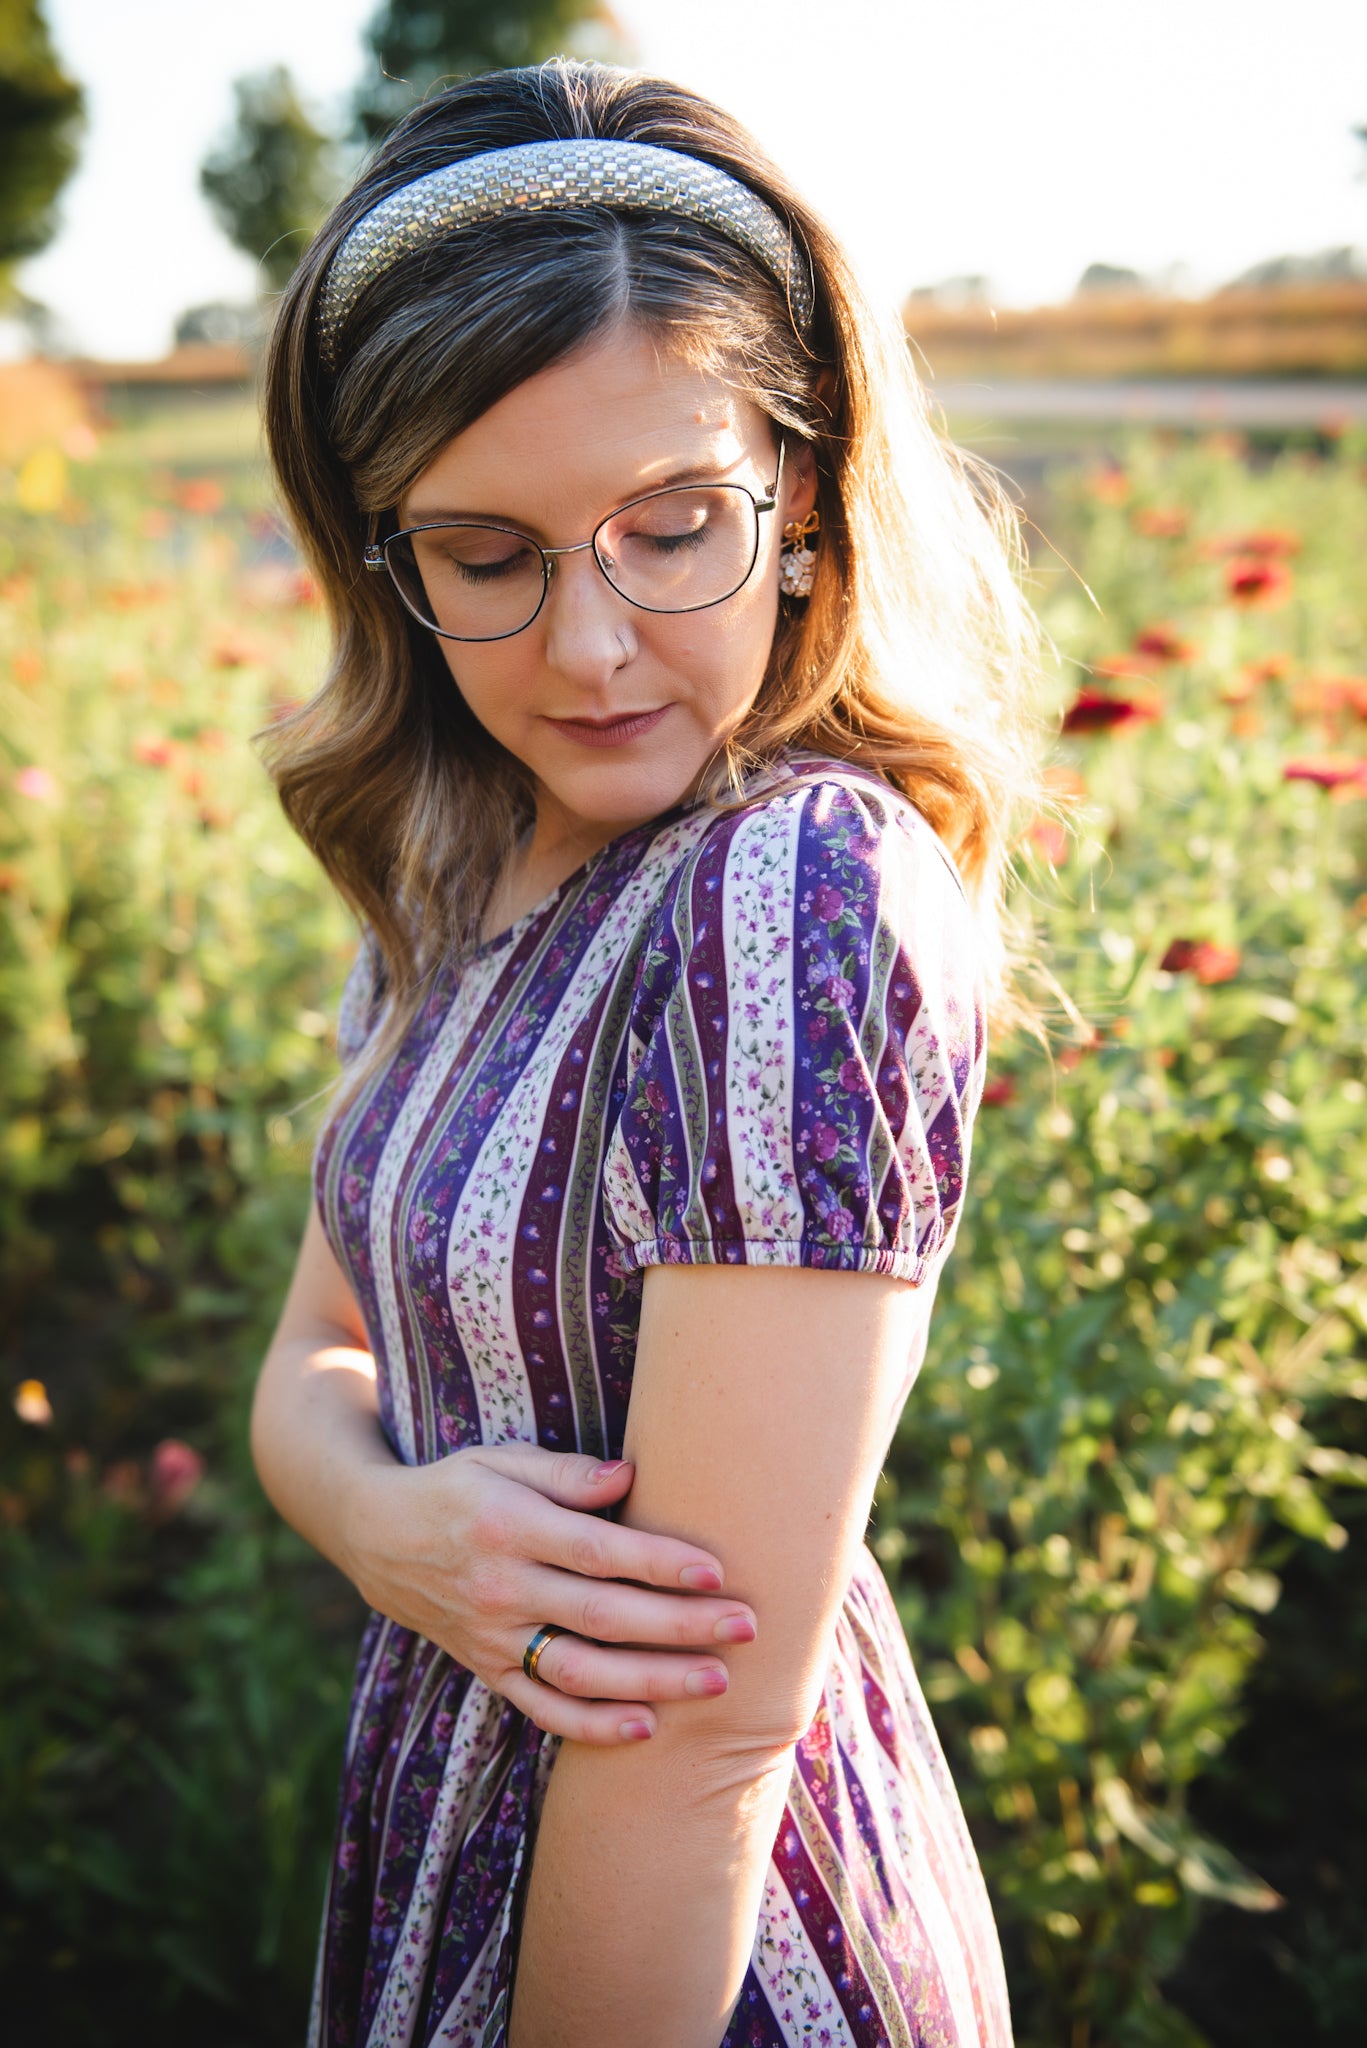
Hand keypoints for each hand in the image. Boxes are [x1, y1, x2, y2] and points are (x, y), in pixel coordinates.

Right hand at [340, 1442, 757, 1745]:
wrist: (378, 1537)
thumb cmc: (461, 1487)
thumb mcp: (502, 1459)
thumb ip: (566, 1473)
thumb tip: (631, 1476)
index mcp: (509, 1525)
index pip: (595, 1550)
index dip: (657, 1562)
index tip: (715, 1570)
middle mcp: (501, 1587)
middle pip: (601, 1615)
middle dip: (678, 1625)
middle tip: (745, 1626)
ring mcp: (492, 1637)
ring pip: (580, 1671)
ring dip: (651, 1680)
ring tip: (716, 1680)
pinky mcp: (487, 1670)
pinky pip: (543, 1708)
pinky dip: (592, 1725)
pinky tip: (646, 1726)